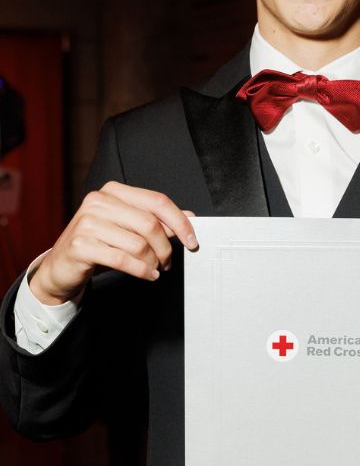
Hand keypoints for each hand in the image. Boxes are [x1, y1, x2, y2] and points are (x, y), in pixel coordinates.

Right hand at [30, 181, 197, 305]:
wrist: (61, 265)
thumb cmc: (99, 243)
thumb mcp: (128, 227)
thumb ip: (156, 220)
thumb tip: (189, 216)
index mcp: (114, 191)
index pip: (157, 201)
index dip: (180, 221)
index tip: (192, 240)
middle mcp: (99, 202)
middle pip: (150, 224)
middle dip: (165, 247)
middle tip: (168, 261)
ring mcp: (87, 222)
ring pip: (138, 244)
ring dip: (153, 262)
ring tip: (155, 269)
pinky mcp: (80, 245)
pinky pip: (122, 260)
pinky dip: (141, 271)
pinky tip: (148, 275)